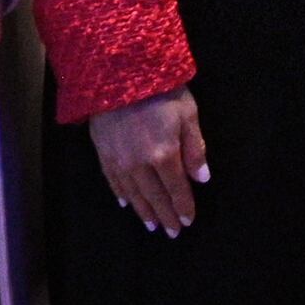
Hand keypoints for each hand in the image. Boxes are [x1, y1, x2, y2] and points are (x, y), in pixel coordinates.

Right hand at [92, 87, 208, 234]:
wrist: (117, 72)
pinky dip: (121, 195)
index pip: (176, 188)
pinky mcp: (102, 153)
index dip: (183, 206)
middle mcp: (139, 164)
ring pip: (133, 193)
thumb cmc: (160, 89)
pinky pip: (113, 181)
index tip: (188, 221)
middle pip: (154, 196)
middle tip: (172, 232)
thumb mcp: (187, 113)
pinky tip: (126, 203)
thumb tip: (202, 178)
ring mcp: (118, 160)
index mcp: (163, 155)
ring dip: (144, 211)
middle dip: (165, 215)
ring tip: (152, 225)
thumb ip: (195, 148)